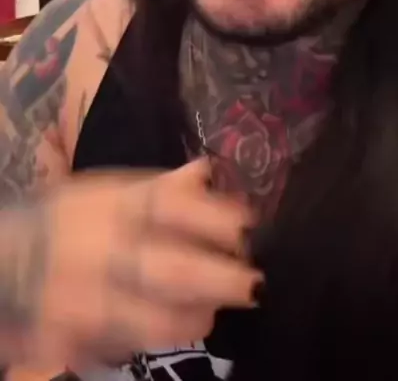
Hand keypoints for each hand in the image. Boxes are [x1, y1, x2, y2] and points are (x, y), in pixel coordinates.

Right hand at [0, 160, 260, 367]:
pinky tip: (170, 325)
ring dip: (192, 317)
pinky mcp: (67, 340)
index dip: (214, 218)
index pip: (167, 206)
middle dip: (220, 280)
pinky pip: (123, 346)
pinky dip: (152, 337)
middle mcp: (95, 248)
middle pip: (170, 269)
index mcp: (108, 205)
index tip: (249, 227)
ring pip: (153, 320)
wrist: (1, 263)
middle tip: (253, 285)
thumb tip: (207, 170)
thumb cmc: (67, 221)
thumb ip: (158, 187)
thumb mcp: (104, 192)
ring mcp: (80, 299)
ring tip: (209, 311)